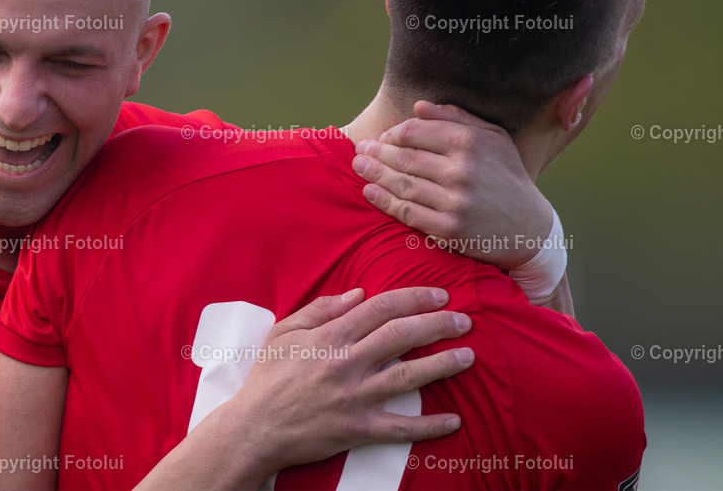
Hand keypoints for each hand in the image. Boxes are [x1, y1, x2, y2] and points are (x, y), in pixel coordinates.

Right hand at [215, 287, 473, 478]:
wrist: (254, 427)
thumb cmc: (267, 378)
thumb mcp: (285, 332)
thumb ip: (321, 309)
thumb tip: (359, 293)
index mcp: (330, 336)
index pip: (381, 308)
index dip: (415, 298)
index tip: (439, 295)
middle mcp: (347, 363)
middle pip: (402, 336)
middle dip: (438, 324)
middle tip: (464, 320)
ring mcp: (355, 397)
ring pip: (409, 377)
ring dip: (443, 365)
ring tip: (468, 356)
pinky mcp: (358, 429)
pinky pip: (401, 428)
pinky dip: (429, 426)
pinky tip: (453, 420)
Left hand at [352, 101, 551, 269]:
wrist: (528, 227)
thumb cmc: (506, 176)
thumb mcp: (492, 138)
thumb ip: (456, 118)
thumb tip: (418, 106)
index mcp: (470, 143)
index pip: (415, 132)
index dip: (393, 134)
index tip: (383, 138)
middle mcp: (461, 170)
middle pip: (404, 157)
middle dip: (376, 152)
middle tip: (360, 151)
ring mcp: (454, 201)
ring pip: (401, 184)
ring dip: (374, 174)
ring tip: (359, 167)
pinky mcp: (449, 229)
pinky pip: (407, 212)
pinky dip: (383, 200)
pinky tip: (370, 191)